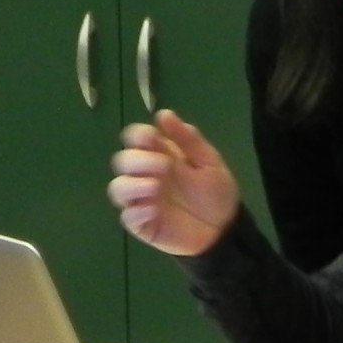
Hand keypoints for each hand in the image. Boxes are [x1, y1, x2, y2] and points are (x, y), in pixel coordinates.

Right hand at [108, 109, 240, 255]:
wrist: (225, 228)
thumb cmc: (215, 192)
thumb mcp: (208, 162)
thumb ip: (188, 139)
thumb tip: (164, 114)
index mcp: (159, 155)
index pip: (135, 138)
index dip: (138, 135)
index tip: (152, 137)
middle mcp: (144, 175)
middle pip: (122, 161)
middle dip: (138, 160)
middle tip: (164, 166)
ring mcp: (140, 200)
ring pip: (117, 188)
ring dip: (132, 185)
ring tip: (155, 187)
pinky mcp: (141, 224)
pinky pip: (127, 217)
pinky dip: (136, 211)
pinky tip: (154, 209)